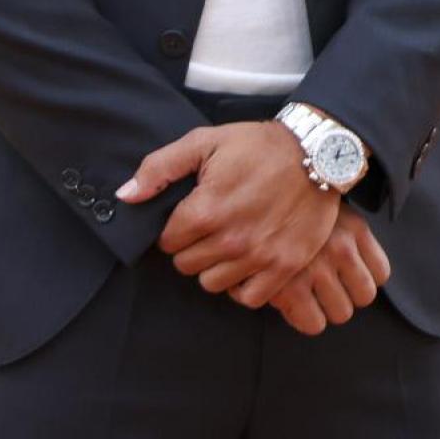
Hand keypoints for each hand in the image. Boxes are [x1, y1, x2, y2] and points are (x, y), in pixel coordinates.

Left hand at [116, 121, 338, 300]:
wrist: (314, 153)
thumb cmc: (256, 146)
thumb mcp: (204, 142)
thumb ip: (160, 169)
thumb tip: (125, 197)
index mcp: (206, 209)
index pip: (167, 242)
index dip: (173, 228)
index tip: (188, 215)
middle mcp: (230, 240)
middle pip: (186, 266)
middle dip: (191, 247)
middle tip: (208, 227)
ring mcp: (258, 257)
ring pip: (212, 283)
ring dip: (214, 266)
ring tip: (226, 243)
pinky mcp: (283, 267)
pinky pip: (247, 297)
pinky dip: (242, 284)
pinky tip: (245, 262)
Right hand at [262, 203, 390, 334]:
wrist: (249, 196)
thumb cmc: (287, 207)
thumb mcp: (325, 209)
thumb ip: (344, 235)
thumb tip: (357, 271)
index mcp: (354, 226)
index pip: (381, 273)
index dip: (361, 276)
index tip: (345, 273)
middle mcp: (341, 246)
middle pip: (364, 296)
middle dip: (344, 293)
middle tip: (322, 282)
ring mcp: (317, 267)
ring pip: (341, 313)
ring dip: (324, 307)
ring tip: (305, 290)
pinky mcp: (291, 287)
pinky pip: (313, 323)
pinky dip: (302, 317)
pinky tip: (289, 299)